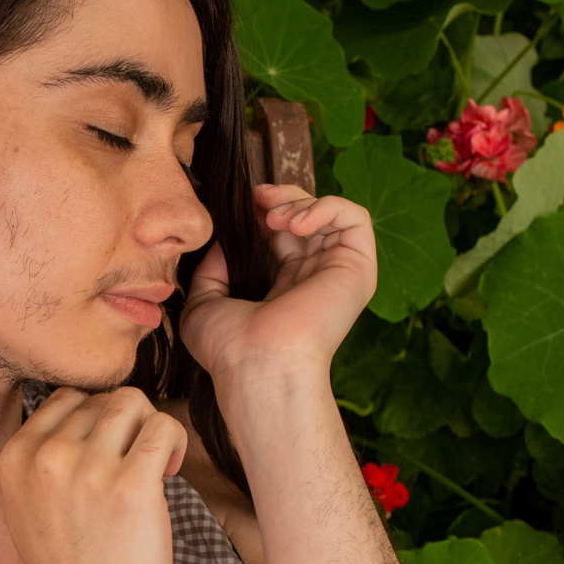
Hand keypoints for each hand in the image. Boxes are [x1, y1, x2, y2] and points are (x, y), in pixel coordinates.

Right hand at [0, 388, 186, 563]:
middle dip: (127, 427)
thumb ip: (45, 459)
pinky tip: (170, 472)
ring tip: (156, 467)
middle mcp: (46, 458)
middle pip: (103, 399)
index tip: (110, 454)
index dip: (98, 419)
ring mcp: (87, 470)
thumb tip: (93, 414)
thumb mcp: (29, 508)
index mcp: (15, 457)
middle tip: (137, 467)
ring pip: (133, 402)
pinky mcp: (130, 487)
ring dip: (152, 428)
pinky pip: (163, 428)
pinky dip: (174, 442)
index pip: (67, 398)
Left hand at [179, 184, 376, 386]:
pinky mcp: (358, 269)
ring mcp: (339, 274)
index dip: (264, 212)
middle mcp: (315, 280)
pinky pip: (355, 218)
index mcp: (286, 290)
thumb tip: (222, 245)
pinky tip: (295, 223)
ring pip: (332, 214)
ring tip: (273, 218)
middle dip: (281, 199)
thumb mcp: (205, 304)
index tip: (243, 207)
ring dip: (300, 202)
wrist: (256, 365)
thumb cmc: (229, 349)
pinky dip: (326, 206)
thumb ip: (211, 271)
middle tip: (256, 199)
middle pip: (308, 219)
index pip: (284, 236)